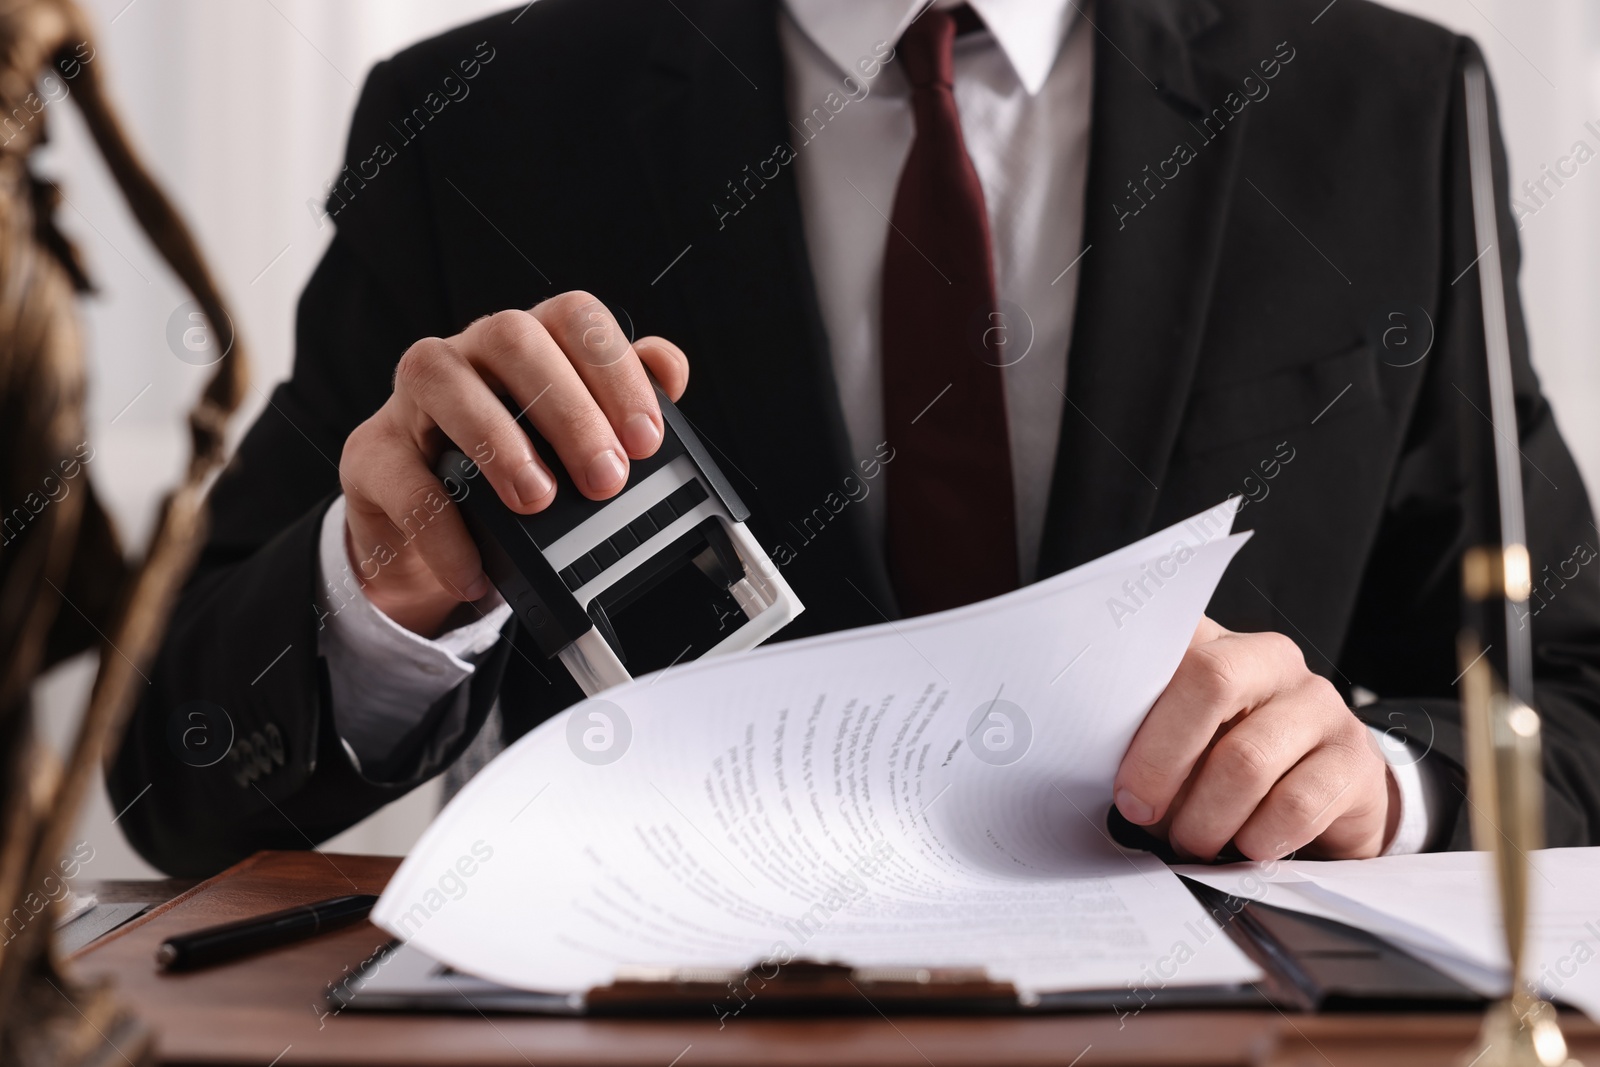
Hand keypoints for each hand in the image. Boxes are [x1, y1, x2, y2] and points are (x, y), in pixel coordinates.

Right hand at [338, 292, 688, 636]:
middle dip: (568, 408)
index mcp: (532, 343)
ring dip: (499, 441)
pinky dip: (442, 528)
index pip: (575, 317)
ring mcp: (414, 398)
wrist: (433, 537)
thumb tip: (668, 369)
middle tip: (605, 479)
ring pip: (443, 378)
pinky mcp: (373, 454)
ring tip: (538, 502)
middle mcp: (470, 353)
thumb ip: (623, 402)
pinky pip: (401, 475)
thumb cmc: (512, 473)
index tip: (645, 438)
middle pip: (515, 338)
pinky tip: (475, 567)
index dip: (616, 369)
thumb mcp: (573, 445)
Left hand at [1112, 617, 1398, 860]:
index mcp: (1219, 645)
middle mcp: (1273, 662)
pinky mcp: (1355, 762)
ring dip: (1205, 817)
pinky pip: (1295, 805)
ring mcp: (1321, 707)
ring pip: (1246, 759)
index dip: (1129, 688)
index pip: (1170, 638)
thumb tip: (1100, 771)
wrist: (1328, 801)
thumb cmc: (1228, 768)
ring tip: (1192, 841)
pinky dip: (1256, 838)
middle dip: (1162, 759)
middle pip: (1212, 681)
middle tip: (1139, 811)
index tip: (1101, 745)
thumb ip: (1145, 736)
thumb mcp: (1182, 745)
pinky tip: (1246, 847)